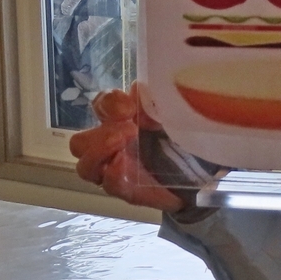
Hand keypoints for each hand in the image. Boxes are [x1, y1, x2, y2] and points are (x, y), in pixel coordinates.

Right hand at [68, 84, 183, 212]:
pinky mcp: (127, 190)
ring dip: (101, 152)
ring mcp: (114, 171)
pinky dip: (114, 174)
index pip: (100, 106)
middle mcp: (110, 147)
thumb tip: (136, 89)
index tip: (129, 107)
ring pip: (85, 166)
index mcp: (120, 123)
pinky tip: (125, 164)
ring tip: (125, 142)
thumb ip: (151, 103)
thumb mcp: (169, 116)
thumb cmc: (179, 140)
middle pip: (80, 141)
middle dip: (100, 133)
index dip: (108, 103)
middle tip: (129, 129)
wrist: (199, 172)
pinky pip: (109, 185)